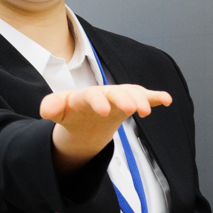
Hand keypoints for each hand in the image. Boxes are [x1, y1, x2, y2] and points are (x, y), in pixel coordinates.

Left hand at [41, 84, 171, 171]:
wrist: (85, 120)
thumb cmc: (72, 113)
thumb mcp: (59, 112)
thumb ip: (52, 108)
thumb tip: (45, 109)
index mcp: (85, 97)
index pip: (90, 95)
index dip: (97, 101)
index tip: (104, 112)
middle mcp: (104, 93)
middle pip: (115, 93)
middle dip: (124, 99)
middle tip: (132, 109)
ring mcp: (119, 97)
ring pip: (132, 94)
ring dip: (141, 100)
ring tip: (146, 111)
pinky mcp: (131, 101)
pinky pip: (145, 97)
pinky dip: (156, 97)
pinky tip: (167, 100)